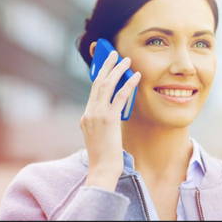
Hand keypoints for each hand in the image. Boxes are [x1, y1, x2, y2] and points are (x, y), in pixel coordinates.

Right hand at [80, 46, 140, 190]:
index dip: (100, 75)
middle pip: (97, 82)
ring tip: (126, 60)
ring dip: (117, 70)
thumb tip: (113, 108)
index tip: (106, 64)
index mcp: (86, 116)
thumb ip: (101, 120)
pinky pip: (119, 97)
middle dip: (106, 65)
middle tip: (113, 53)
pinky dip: (128, 84)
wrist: (102, 169)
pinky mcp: (109, 120)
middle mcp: (89, 112)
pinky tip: (135, 76)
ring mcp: (97, 115)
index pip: (93, 90)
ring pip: (106, 85)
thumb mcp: (99, 135)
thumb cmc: (104, 155)